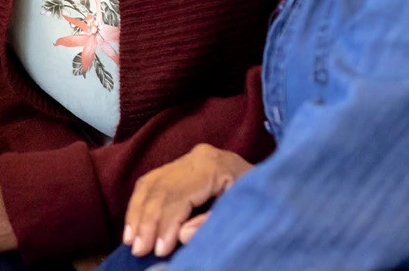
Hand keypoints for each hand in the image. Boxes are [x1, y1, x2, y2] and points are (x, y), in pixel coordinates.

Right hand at [123, 143, 252, 257]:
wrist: (278, 185)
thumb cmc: (262, 201)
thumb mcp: (244, 212)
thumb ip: (213, 223)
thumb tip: (181, 235)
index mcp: (214, 165)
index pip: (179, 195)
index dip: (166, 224)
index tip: (159, 250)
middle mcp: (196, 156)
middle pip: (160, 189)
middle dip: (147, 222)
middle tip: (137, 249)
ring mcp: (187, 158)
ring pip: (150, 184)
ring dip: (137, 214)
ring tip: (130, 241)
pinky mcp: (180, 165)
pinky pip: (151, 182)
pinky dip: (138, 205)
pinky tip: (133, 225)